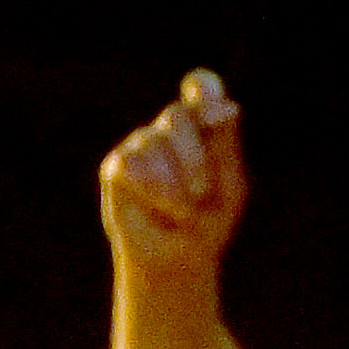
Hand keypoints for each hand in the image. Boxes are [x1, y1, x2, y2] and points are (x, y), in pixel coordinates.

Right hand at [99, 70, 249, 279]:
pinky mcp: (117, 167)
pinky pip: (129, 162)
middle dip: (194, 157)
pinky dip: (151, 186)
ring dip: (174, 181)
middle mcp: (168, 130)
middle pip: (177, 115)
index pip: (201, 87)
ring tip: (183, 211)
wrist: (179, 261)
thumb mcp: (229, 186)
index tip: (208, 102)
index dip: (203, 88)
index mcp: (202, 128)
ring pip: (152, 140)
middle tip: (201, 192)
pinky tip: (164, 206)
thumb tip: (230, 106)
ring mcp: (141, 145)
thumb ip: (227, 145)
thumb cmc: (208, 222)